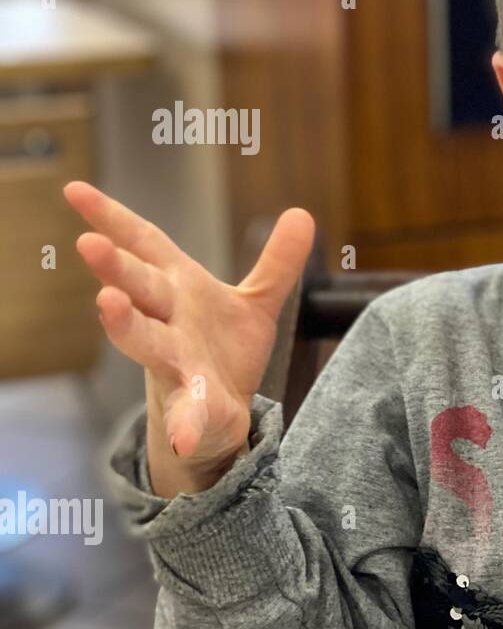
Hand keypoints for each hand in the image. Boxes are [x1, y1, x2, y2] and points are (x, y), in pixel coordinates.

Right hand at [63, 181, 314, 494]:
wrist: (218, 414)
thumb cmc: (222, 348)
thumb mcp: (256, 302)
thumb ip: (277, 262)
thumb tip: (303, 213)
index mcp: (180, 289)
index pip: (145, 246)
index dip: (113, 218)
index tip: (74, 190)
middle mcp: (169, 321)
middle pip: (141, 288)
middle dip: (117, 267)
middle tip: (89, 244)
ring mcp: (177, 363)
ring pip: (147, 341)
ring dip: (126, 324)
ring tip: (108, 305)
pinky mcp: (194, 405)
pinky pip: (188, 415)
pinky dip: (187, 426)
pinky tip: (184, 438)